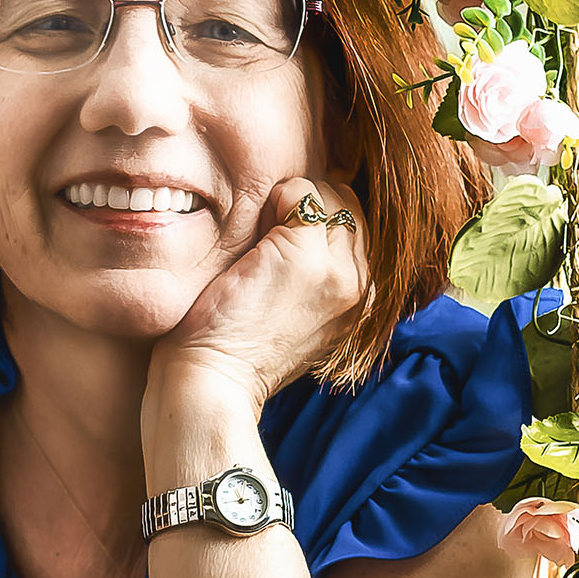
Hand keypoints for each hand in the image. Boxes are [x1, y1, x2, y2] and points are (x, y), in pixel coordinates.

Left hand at [149, 178, 368, 419]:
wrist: (214, 383)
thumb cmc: (239, 349)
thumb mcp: (297, 316)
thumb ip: (315, 278)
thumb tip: (303, 224)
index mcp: (364, 300)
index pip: (359, 227)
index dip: (319, 219)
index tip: (280, 240)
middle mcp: (363, 285)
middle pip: (350, 206)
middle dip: (309, 204)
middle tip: (268, 232)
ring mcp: (336, 270)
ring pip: (330, 196)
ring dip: (291, 200)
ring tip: (259, 236)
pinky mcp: (302, 257)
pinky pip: (300, 193)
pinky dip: (273, 198)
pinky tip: (252, 233)